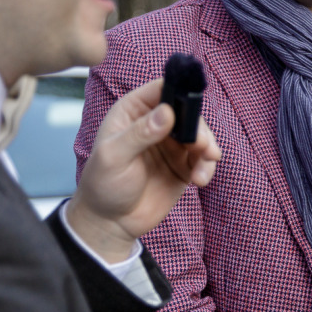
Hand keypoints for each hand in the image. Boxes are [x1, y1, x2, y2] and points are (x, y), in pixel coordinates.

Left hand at [68, 77, 221, 261]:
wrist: (111, 222)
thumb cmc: (103, 184)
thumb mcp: (115, 157)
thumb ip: (139, 134)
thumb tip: (167, 113)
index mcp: (133, 112)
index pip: (161, 89)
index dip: (180, 93)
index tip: (193, 107)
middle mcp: (155, 123)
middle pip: (188, 112)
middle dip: (199, 129)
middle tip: (202, 146)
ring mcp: (172, 145)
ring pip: (201, 135)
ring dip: (207, 149)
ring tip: (202, 169)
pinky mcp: (184, 165)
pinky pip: (204, 159)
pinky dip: (207, 167)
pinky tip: (199, 181)